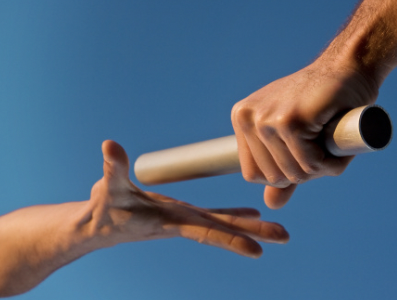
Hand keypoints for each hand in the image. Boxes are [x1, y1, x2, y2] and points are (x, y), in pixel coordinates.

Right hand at [86, 140, 288, 257]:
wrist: (99, 226)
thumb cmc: (103, 210)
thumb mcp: (108, 187)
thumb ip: (113, 168)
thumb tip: (110, 145)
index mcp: (170, 220)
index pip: (206, 232)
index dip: (231, 239)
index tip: (258, 250)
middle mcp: (183, 221)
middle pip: (223, 229)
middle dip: (254, 234)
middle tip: (285, 236)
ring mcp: (185, 218)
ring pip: (222, 222)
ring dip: (250, 225)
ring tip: (276, 229)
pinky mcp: (183, 213)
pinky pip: (214, 215)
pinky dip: (233, 214)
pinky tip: (251, 213)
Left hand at [231, 59, 378, 208]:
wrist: (349, 69)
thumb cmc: (321, 104)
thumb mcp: (294, 138)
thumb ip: (281, 169)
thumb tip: (270, 205)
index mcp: (242, 119)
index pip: (252, 174)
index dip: (283, 173)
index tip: (302, 151)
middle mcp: (248, 118)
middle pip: (272, 177)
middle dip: (303, 172)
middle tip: (320, 144)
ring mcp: (267, 119)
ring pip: (292, 173)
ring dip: (320, 167)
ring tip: (328, 139)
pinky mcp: (291, 121)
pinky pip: (310, 165)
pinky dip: (330, 163)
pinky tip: (336, 140)